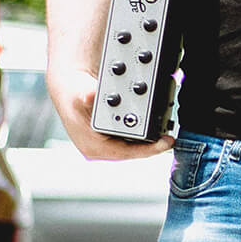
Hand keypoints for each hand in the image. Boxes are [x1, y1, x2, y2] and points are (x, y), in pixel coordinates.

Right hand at [46, 67, 174, 160]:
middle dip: (153, 144)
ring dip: (150, 139)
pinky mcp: (112, 141)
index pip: (128, 153)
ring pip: (134, 146)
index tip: (167, 142)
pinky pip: (133, 141)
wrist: (70, 89)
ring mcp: (106, 148)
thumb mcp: (80, 93)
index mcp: (93, 147)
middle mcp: (100, 151)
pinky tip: (157, 127)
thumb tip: (91, 95)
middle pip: (134, 151)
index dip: (150, 149)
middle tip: (170, 136)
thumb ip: (87, 95)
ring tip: (166, 131)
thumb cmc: (74, 92)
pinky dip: (144, 134)